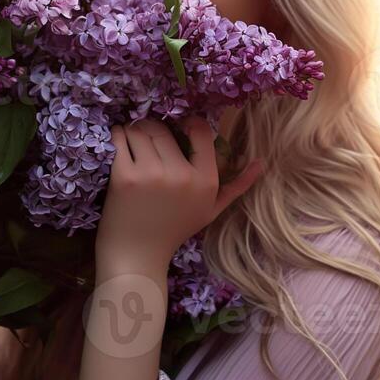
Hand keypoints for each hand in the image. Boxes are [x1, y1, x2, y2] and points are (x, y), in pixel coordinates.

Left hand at [97, 116, 262, 271]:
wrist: (138, 256)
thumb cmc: (175, 232)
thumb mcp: (211, 211)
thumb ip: (237, 186)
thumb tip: (261, 164)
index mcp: (205, 181)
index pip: (201, 130)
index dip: (188, 123)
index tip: (178, 130)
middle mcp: (180, 175)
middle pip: (163, 128)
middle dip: (153, 128)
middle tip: (148, 139)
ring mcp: (151, 174)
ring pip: (140, 130)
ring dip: (133, 131)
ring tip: (132, 142)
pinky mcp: (124, 176)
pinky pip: (120, 139)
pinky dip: (117, 137)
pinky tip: (120, 145)